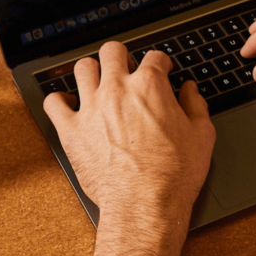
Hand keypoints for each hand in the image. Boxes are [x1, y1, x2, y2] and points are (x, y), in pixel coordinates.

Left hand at [43, 41, 215, 229]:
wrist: (145, 204)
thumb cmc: (174, 175)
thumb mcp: (201, 136)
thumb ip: (196, 105)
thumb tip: (190, 91)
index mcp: (150, 87)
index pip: (154, 57)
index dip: (161, 63)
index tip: (162, 70)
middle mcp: (117, 89)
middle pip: (113, 51)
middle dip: (122, 57)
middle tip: (127, 71)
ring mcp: (91, 108)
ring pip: (82, 68)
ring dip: (92, 72)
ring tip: (98, 83)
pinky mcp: (71, 130)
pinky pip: (53, 102)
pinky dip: (60, 101)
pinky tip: (69, 106)